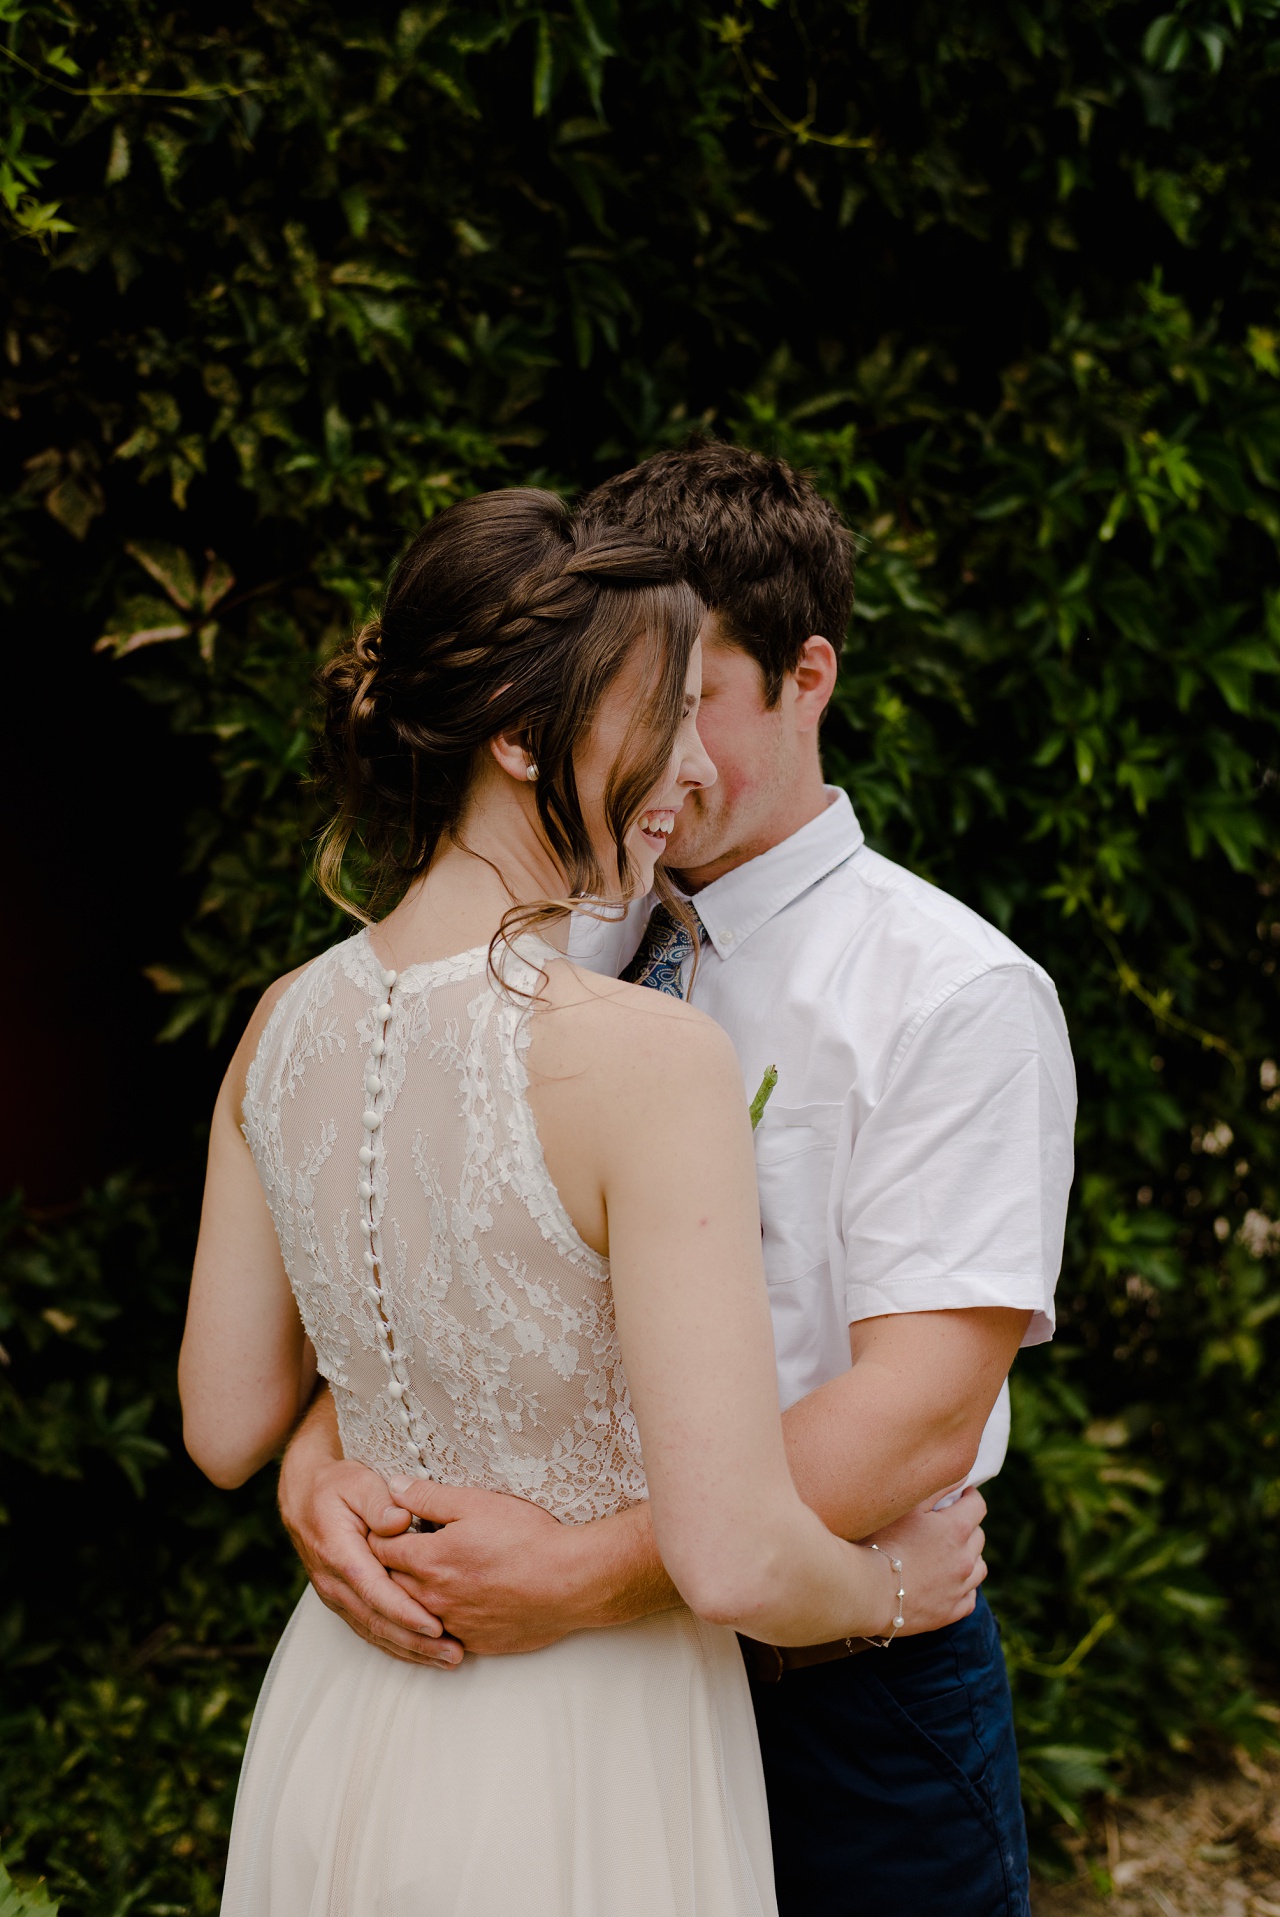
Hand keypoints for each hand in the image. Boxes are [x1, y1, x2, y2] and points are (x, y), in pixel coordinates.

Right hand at [277, 1447, 463, 1667]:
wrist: (302, 1495)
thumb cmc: (335, 1485)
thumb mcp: (358, 1481)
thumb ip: (379, 1502)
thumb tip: (399, 1522)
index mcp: (339, 1554)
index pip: (375, 1591)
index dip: (405, 1612)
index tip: (436, 1626)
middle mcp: (334, 1582)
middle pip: (377, 1621)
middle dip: (415, 1642)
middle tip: (453, 1653)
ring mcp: (335, 1595)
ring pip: (373, 1632)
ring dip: (409, 1650)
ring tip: (447, 1660)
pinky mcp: (341, 1601)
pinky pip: (368, 1629)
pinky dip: (395, 1645)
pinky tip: (421, 1653)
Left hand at [377, 1476, 583, 1654]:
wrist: (569, 1582)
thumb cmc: (526, 1538)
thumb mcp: (476, 1503)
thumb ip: (428, 1497)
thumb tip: (393, 1488)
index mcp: (429, 1560)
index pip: (380, 1550)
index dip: (378, 1535)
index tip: (383, 1527)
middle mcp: (433, 1598)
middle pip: (390, 1584)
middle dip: (385, 1567)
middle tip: (393, 1551)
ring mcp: (453, 1624)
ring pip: (413, 1612)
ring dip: (409, 1596)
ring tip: (420, 1578)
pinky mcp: (474, 1642)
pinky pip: (441, 1633)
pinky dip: (437, 1619)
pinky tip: (450, 1605)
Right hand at [863, 1485, 986, 1636]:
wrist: (868, 1591)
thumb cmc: (882, 1542)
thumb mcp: (908, 1506)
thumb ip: (938, 1488)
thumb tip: (963, 1477)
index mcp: (957, 1529)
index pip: (978, 1505)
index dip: (969, 1497)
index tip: (960, 1496)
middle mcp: (965, 1558)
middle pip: (979, 1536)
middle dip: (967, 1527)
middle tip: (946, 1525)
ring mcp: (960, 1588)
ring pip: (979, 1568)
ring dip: (969, 1558)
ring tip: (949, 1555)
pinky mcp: (951, 1612)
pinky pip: (969, 1597)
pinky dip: (963, 1588)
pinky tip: (948, 1583)